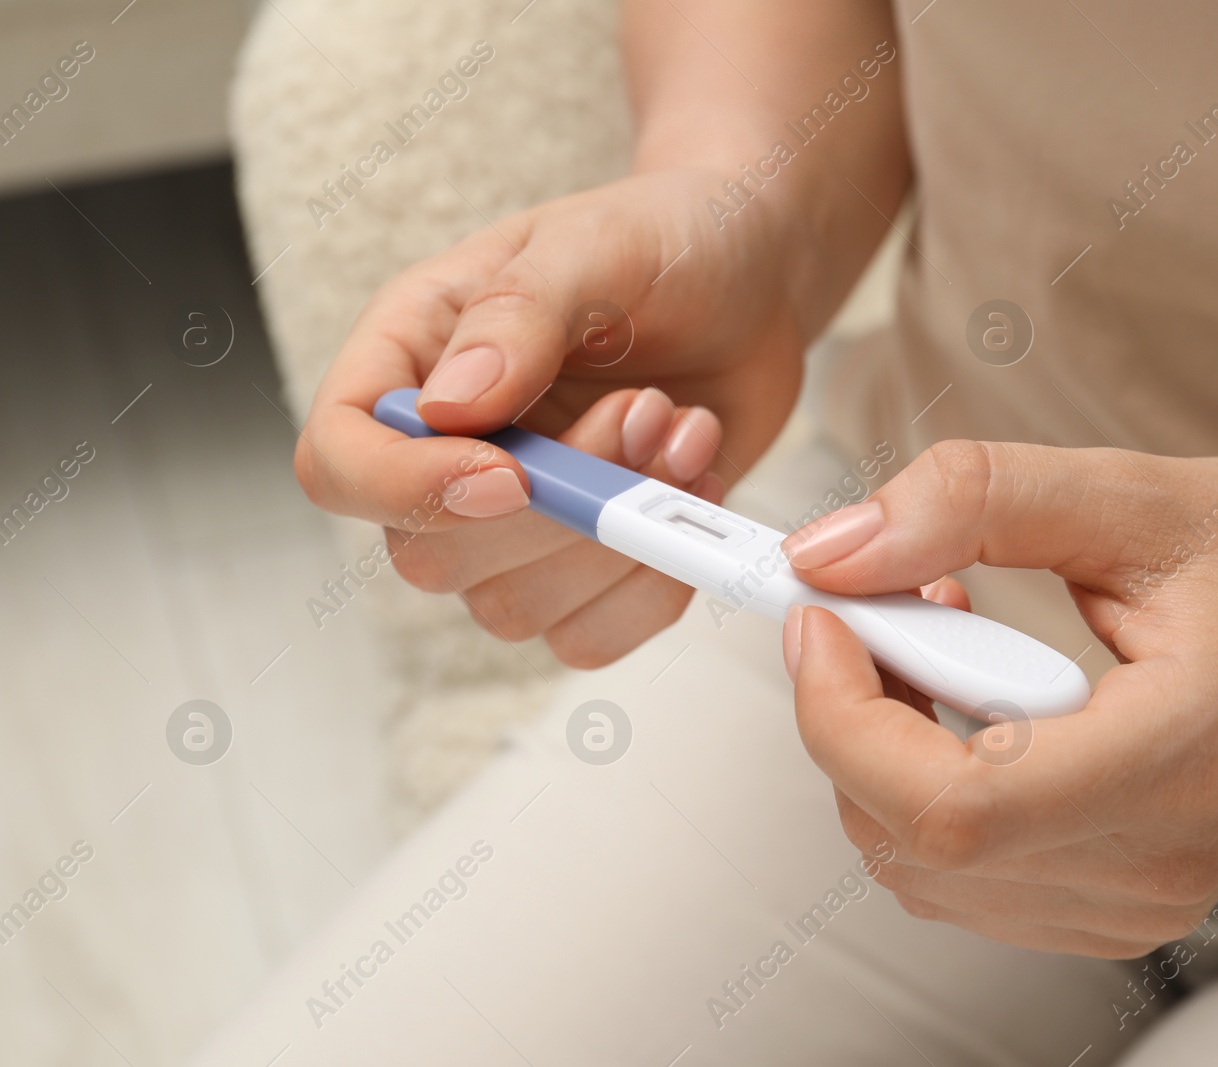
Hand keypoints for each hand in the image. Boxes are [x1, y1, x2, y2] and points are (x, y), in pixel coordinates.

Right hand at [294, 170, 807, 664]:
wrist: (752, 285)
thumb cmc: (664, 243)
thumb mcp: (596, 242)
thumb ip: (519, 314)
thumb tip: (450, 408)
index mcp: (412, 360)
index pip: (339, 461)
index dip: (407, 489)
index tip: (513, 473)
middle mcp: (446, 454)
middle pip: (428, 558)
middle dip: (558, 509)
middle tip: (647, 409)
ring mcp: (516, 524)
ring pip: (513, 609)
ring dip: (618, 540)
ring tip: (680, 431)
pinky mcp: (586, 569)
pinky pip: (589, 636)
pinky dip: (655, 583)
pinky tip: (695, 487)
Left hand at [780, 440, 1217, 955]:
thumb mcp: (1138, 493)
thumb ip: (974, 502)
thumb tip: (833, 549)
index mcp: (1179, 760)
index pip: (956, 808)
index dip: (846, 718)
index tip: (821, 618)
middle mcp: (1158, 862)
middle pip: (916, 845)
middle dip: (853, 720)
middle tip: (882, 606)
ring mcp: (1139, 902)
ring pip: (921, 870)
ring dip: (884, 752)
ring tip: (946, 640)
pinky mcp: (1119, 904)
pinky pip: (962, 878)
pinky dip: (924, 789)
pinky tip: (970, 701)